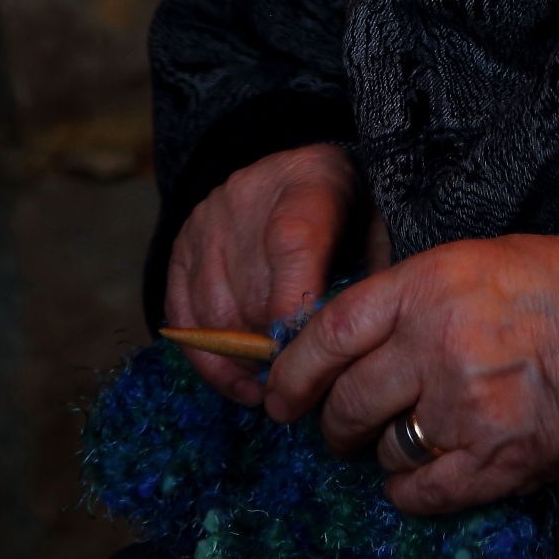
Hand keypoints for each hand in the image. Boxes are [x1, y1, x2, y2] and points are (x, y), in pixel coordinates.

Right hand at [165, 143, 357, 405]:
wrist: (299, 169)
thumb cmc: (348, 208)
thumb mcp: (377, 228)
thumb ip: (371, 276)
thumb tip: (355, 339)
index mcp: (307, 184)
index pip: (293, 245)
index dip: (298, 306)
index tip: (310, 354)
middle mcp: (244, 199)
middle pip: (252, 292)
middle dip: (277, 349)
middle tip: (302, 386)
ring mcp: (206, 224)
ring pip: (215, 311)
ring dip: (243, 360)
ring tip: (272, 389)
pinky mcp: (180, 247)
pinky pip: (182, 314)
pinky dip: (207, 358)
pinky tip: (237, 381)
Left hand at [264, 233, 558, 514]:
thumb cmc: (552, 286)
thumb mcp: (468, 261)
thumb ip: (407, 297)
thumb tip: (349, 338)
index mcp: (424, 286)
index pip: (331, 332)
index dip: (293, 368)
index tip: (278, 391)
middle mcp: (434, 346)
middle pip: (348, 400)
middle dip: (330, 423)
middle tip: (332, 427)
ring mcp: (463, 406)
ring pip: (383, 447)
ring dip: (377, 452)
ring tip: (393, 443)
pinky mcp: (493, 458)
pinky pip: (422, 491)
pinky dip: (408, 492)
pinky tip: (415, 481)